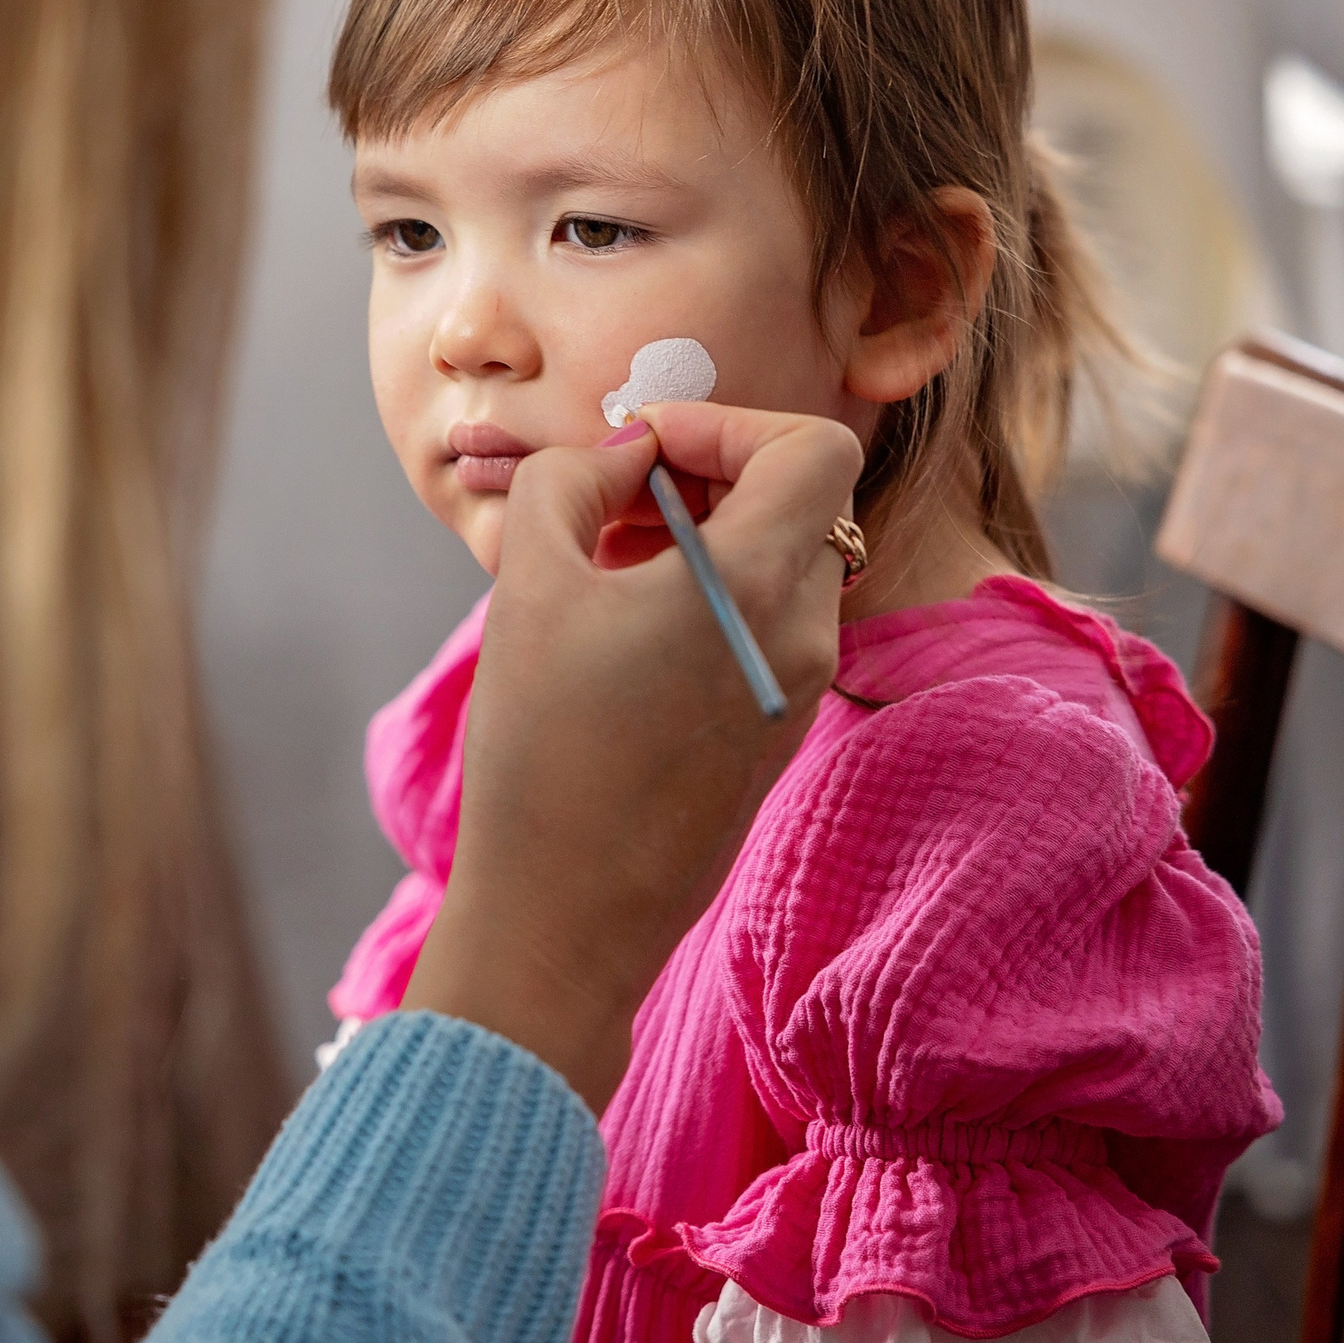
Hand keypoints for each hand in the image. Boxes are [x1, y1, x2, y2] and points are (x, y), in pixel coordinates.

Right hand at [401, 402, 859, 1109]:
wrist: (563, 918)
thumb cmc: (542, 751)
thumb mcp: (529, 583)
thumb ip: (574, 479)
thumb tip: (625, 454)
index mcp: (759, 588)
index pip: (814, 448)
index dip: (728, 424)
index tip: (644, 452)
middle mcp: (803, 637)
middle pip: (794, 503)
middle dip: (703, 476)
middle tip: (610, 500)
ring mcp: (797, 693)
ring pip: (776, 566)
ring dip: (701, 540)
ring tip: (602, 571)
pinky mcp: (774, 737)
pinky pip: (762, 629)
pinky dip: (706, 601)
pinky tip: (618, 637)